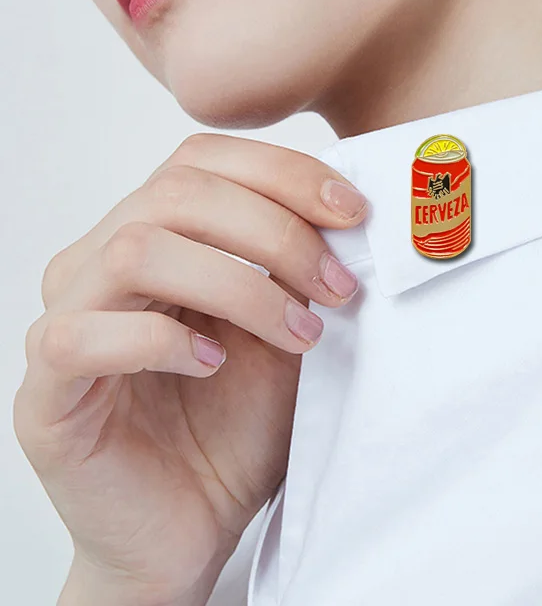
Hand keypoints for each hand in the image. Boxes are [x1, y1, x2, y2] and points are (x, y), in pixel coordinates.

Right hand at [14, 133, 367, 603]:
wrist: (194, 526)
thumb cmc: (239, 426)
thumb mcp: (286, 329)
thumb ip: (298, 269)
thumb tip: (344, 212)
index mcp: (154, 236)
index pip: (202, 160)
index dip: (281, 172)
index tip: (351, 211)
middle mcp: (99, 264)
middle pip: (176, 193)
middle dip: (276, 231)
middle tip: (339, 285)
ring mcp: (65, 322)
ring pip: (137, 250)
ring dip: (238, 287)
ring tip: (299, 333)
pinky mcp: (45, 394)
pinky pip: (82, 336)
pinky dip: (161, 341)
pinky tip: (213, 365)